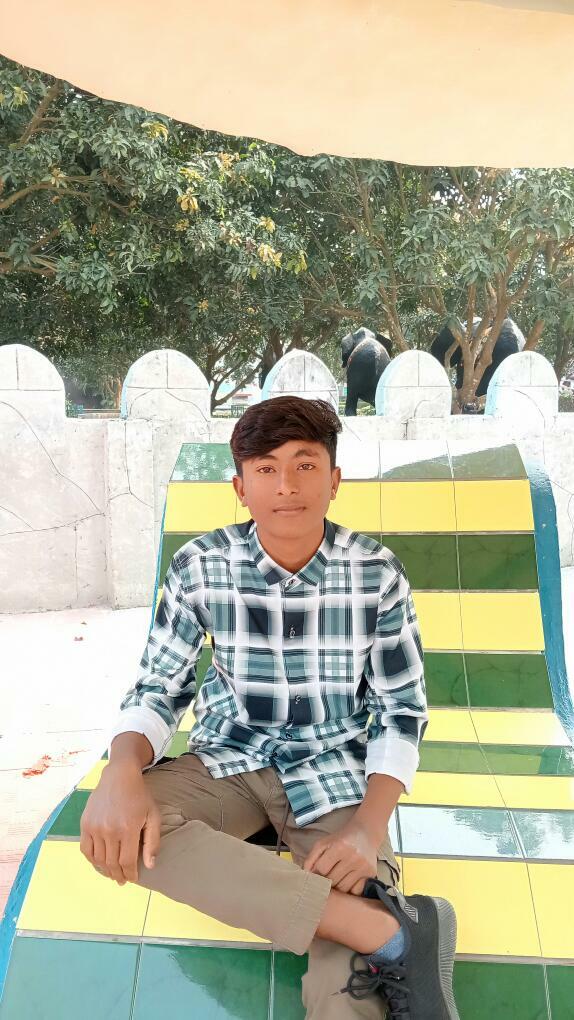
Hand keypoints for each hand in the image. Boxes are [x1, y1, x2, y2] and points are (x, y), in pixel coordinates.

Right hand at [79, 762, 161, 884]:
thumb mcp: (153, 816)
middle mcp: (109, 830)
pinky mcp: (85, 824)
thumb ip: (152, 841)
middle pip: (112, 863)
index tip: (133, 879)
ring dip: (106, 871)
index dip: (130, 874)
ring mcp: (95, 827)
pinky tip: (99, 863)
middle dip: (118, 875)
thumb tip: (149, 865)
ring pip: (99, 859)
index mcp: (128, 829)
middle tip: (123, 880)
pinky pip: (86, 849)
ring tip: (113, 874)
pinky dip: (92, 860)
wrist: (119, 776)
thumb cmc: (139, 796)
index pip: (127, 862)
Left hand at [302, 820, 377, 894]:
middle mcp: (353, 857)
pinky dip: (350, 889)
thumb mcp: (324, 843)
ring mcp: (364, 866)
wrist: (365, 834)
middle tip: (326, 877)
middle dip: (326, 880)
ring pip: (343, 888)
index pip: (322, 869)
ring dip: (337, 886)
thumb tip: (305, 875)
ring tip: (337, 878)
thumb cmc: (341, 839)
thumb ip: (312, 858)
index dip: (316, 873)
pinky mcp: (372, 873)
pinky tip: (348, 880)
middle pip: (332, 880)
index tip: (316, 874)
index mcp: (340, 846)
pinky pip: (356, 891)